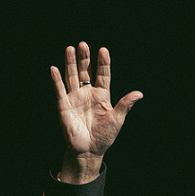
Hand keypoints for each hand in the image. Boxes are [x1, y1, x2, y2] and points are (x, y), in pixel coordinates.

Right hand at [51, 42, 142, 183]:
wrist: (89, 150)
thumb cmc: (104, 136)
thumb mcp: (117, 119)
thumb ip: (125, 104)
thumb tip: (139, 94)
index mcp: (102, 96)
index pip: (103, 75)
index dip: (103, 63)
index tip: (103, 50)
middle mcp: (88, 94)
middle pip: (86, 72)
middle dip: (85, 58)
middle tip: (84, 44)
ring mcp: (75, 98)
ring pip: (72, 77)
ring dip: (71, 63)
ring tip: (71, 49)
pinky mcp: (64, 106)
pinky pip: (60, 90)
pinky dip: (57, 80)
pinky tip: (55, 68)